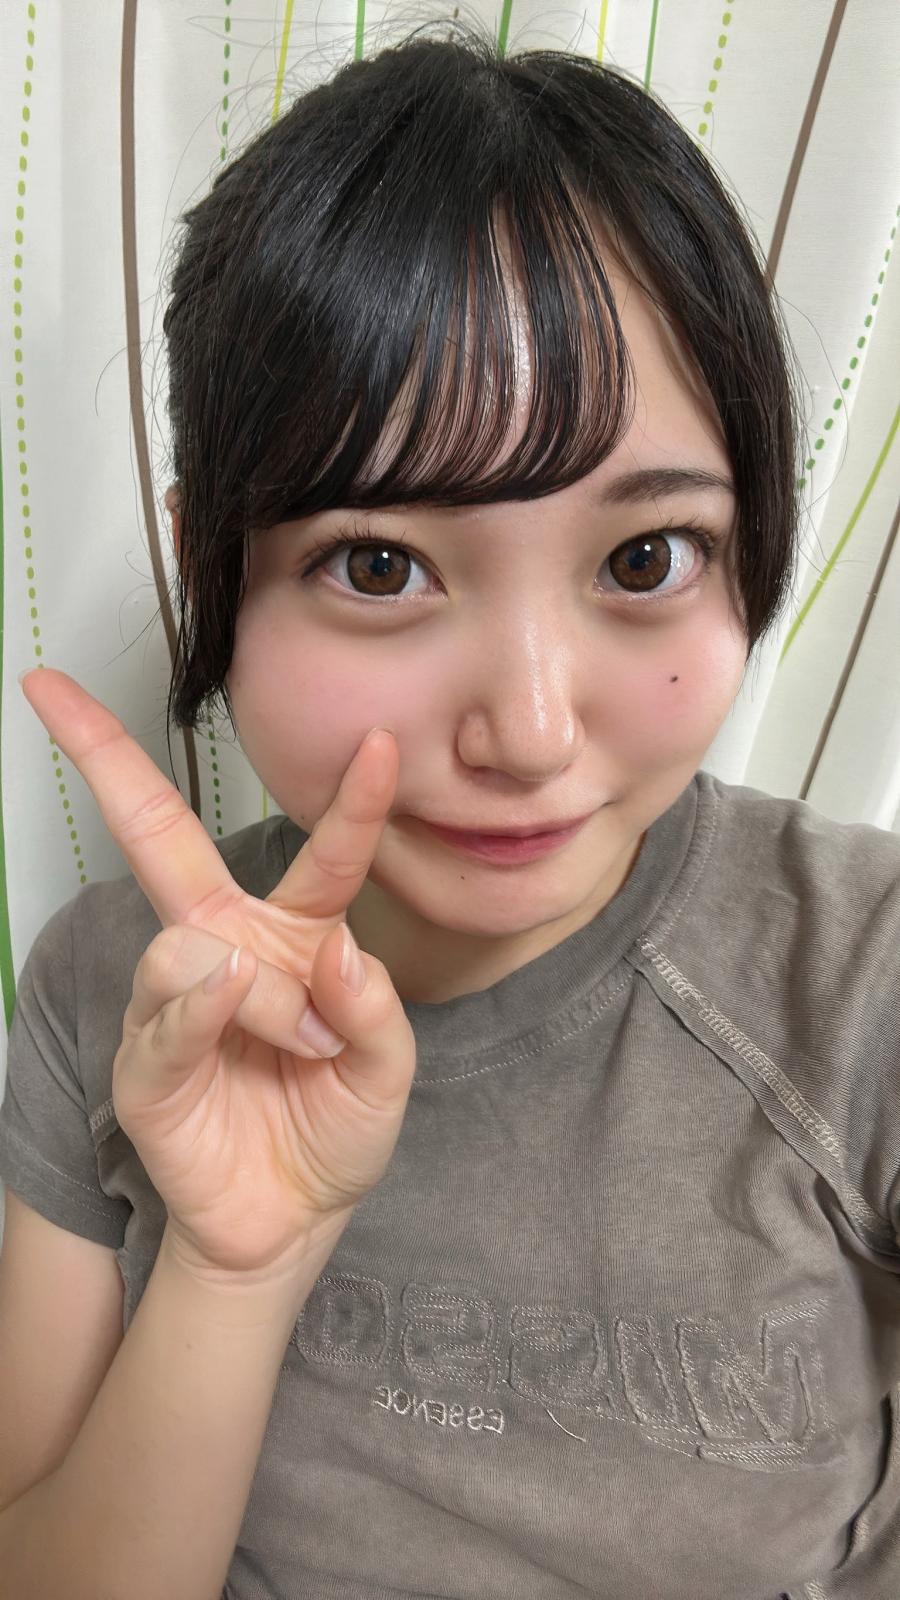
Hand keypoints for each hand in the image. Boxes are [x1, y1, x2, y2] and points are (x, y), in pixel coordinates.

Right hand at [20, 668, 416, 1281]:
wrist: (292, 1222)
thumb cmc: (334, 1128)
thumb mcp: (387, 1075)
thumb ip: (376, 1012)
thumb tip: (336, 950)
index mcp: (295, 938)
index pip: (323, 855)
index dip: (352, 800)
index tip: (381, 738)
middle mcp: (229, 949)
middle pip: (159, 837)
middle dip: (103, 759)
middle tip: (49, 688)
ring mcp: (180, 1001)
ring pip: (193, 945)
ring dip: (266, 994)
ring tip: (309, 1045)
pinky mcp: (148, 1064)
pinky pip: (165, 1014)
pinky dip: (199, 1005)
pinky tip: (224, 1000)